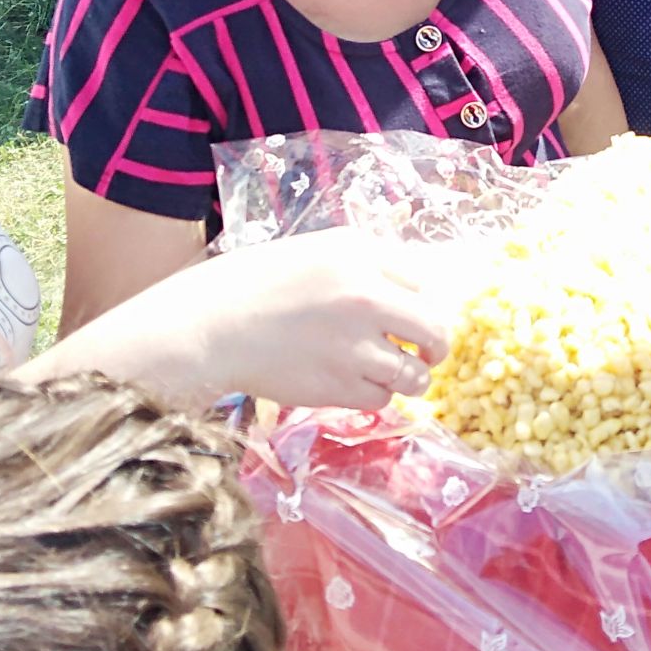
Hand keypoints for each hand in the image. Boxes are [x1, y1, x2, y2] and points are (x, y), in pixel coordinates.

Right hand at [189, 232, 452, 408]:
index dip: (424, 302)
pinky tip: (354, 382)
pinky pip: (380, 400)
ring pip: (413, 375)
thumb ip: (367, 263)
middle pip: (434, 329)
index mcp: (359, 256)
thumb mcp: (318, 251)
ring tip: (393, 372)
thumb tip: (416, 288)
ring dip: (410, 377)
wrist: (212, 325)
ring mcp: (352, 347)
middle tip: (428, 353)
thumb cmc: (260, 283)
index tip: (416, 315)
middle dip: (437, 346)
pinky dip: (375, 395)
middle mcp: (364, 298)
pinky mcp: (336, 387)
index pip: (424, 281)